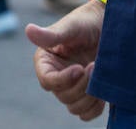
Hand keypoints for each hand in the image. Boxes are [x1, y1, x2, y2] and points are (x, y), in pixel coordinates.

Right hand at [26, 0, 106, 120]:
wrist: (106, 25)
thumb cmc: (85, 22)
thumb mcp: (69, 27)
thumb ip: (50, 34)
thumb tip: (28, 30)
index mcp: (46, 62)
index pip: (48, 81)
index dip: (63, 80)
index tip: (79, 68)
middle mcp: (57, 77)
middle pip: (63, 96)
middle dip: (81, 85)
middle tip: (95, 65)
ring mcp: (72, 87)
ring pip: (75, 107)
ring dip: (89, 97)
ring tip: (100, 75)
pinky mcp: (87, 94)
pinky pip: (87, 113)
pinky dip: (95, 106)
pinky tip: (103, 88)